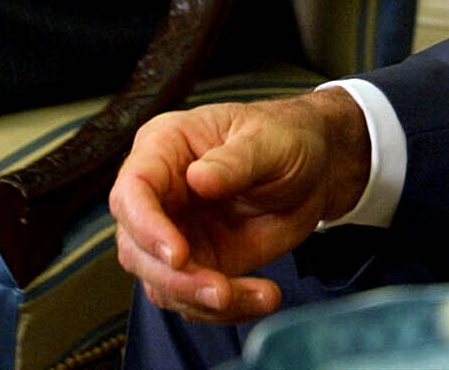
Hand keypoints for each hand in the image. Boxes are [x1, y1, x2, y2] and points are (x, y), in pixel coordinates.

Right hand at [110, 90, 370, 324]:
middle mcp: (160, 193)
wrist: (315, 170)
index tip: (178, 255)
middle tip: (221, 292)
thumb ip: (236, 160)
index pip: (132, 189)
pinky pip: (193, 300)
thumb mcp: (269, 141)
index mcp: (165, 147)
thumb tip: (199, 179)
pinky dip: (225, 310)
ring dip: (202, 301)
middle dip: (176, 278)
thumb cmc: (285, 138)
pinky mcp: (197, 263)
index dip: (145, 226)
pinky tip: (263, 297)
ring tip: (260, 295)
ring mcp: (175, 232)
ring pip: (161, 282)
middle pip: (135, 247)